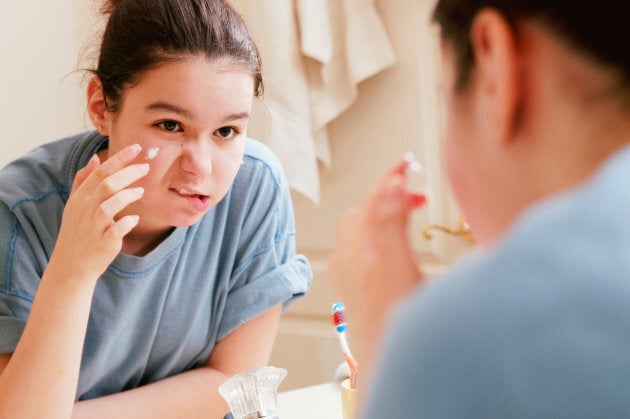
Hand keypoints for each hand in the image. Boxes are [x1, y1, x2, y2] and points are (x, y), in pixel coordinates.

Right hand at [49, 144, 148, 281]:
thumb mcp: (75, 204)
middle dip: (128, 173)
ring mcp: (93, 227)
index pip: (100, 172)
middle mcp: (85, 211)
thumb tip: (95, 158)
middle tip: (146, 167)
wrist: (71, 265)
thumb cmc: (78, 231)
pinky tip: (134, 219)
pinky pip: (116, 230)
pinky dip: (127, 223)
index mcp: (80, 198)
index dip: (119, 159)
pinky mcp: (103, 243)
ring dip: (128, 196)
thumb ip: (84, 180)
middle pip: (107, 185)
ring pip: (109, 206)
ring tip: (141, 191)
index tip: (136, 147)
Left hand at [327, 158, 425, 372]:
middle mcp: (349, 260)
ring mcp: (349, 275)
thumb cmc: (397, 328)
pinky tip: (395, 242)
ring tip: (413, 211)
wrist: (385, 367)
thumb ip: (391, 226)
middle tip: (419, 191)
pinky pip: (361, 245)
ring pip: (362, 228)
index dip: (391, 175)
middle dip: (390, 193)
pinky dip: (379, 230)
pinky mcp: (353, 288)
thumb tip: (387, 184)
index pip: (373, 199)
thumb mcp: (400, 271)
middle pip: (365, 211)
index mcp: (361, 252)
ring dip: (385, 211)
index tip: (408, 161)